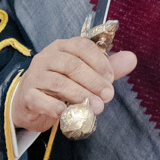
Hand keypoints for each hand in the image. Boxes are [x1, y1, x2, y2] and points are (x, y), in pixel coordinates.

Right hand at [9, 38, 138, 137]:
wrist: (30, 102)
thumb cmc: (61, 84)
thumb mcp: (86, 74)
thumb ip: (108, 68)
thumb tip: (132, 59)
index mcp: (62, 47)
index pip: (82, 47)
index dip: (99, 62)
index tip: (111, 79)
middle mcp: (46, 57)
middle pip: (72, 65)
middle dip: (93, 81)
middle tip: (108, 96)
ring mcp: (35, 75)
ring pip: (59, 82)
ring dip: (80, 95)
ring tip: (96, 107)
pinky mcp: (27, 95)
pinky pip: (40, 99)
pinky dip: (55, 107)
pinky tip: (67, 112)